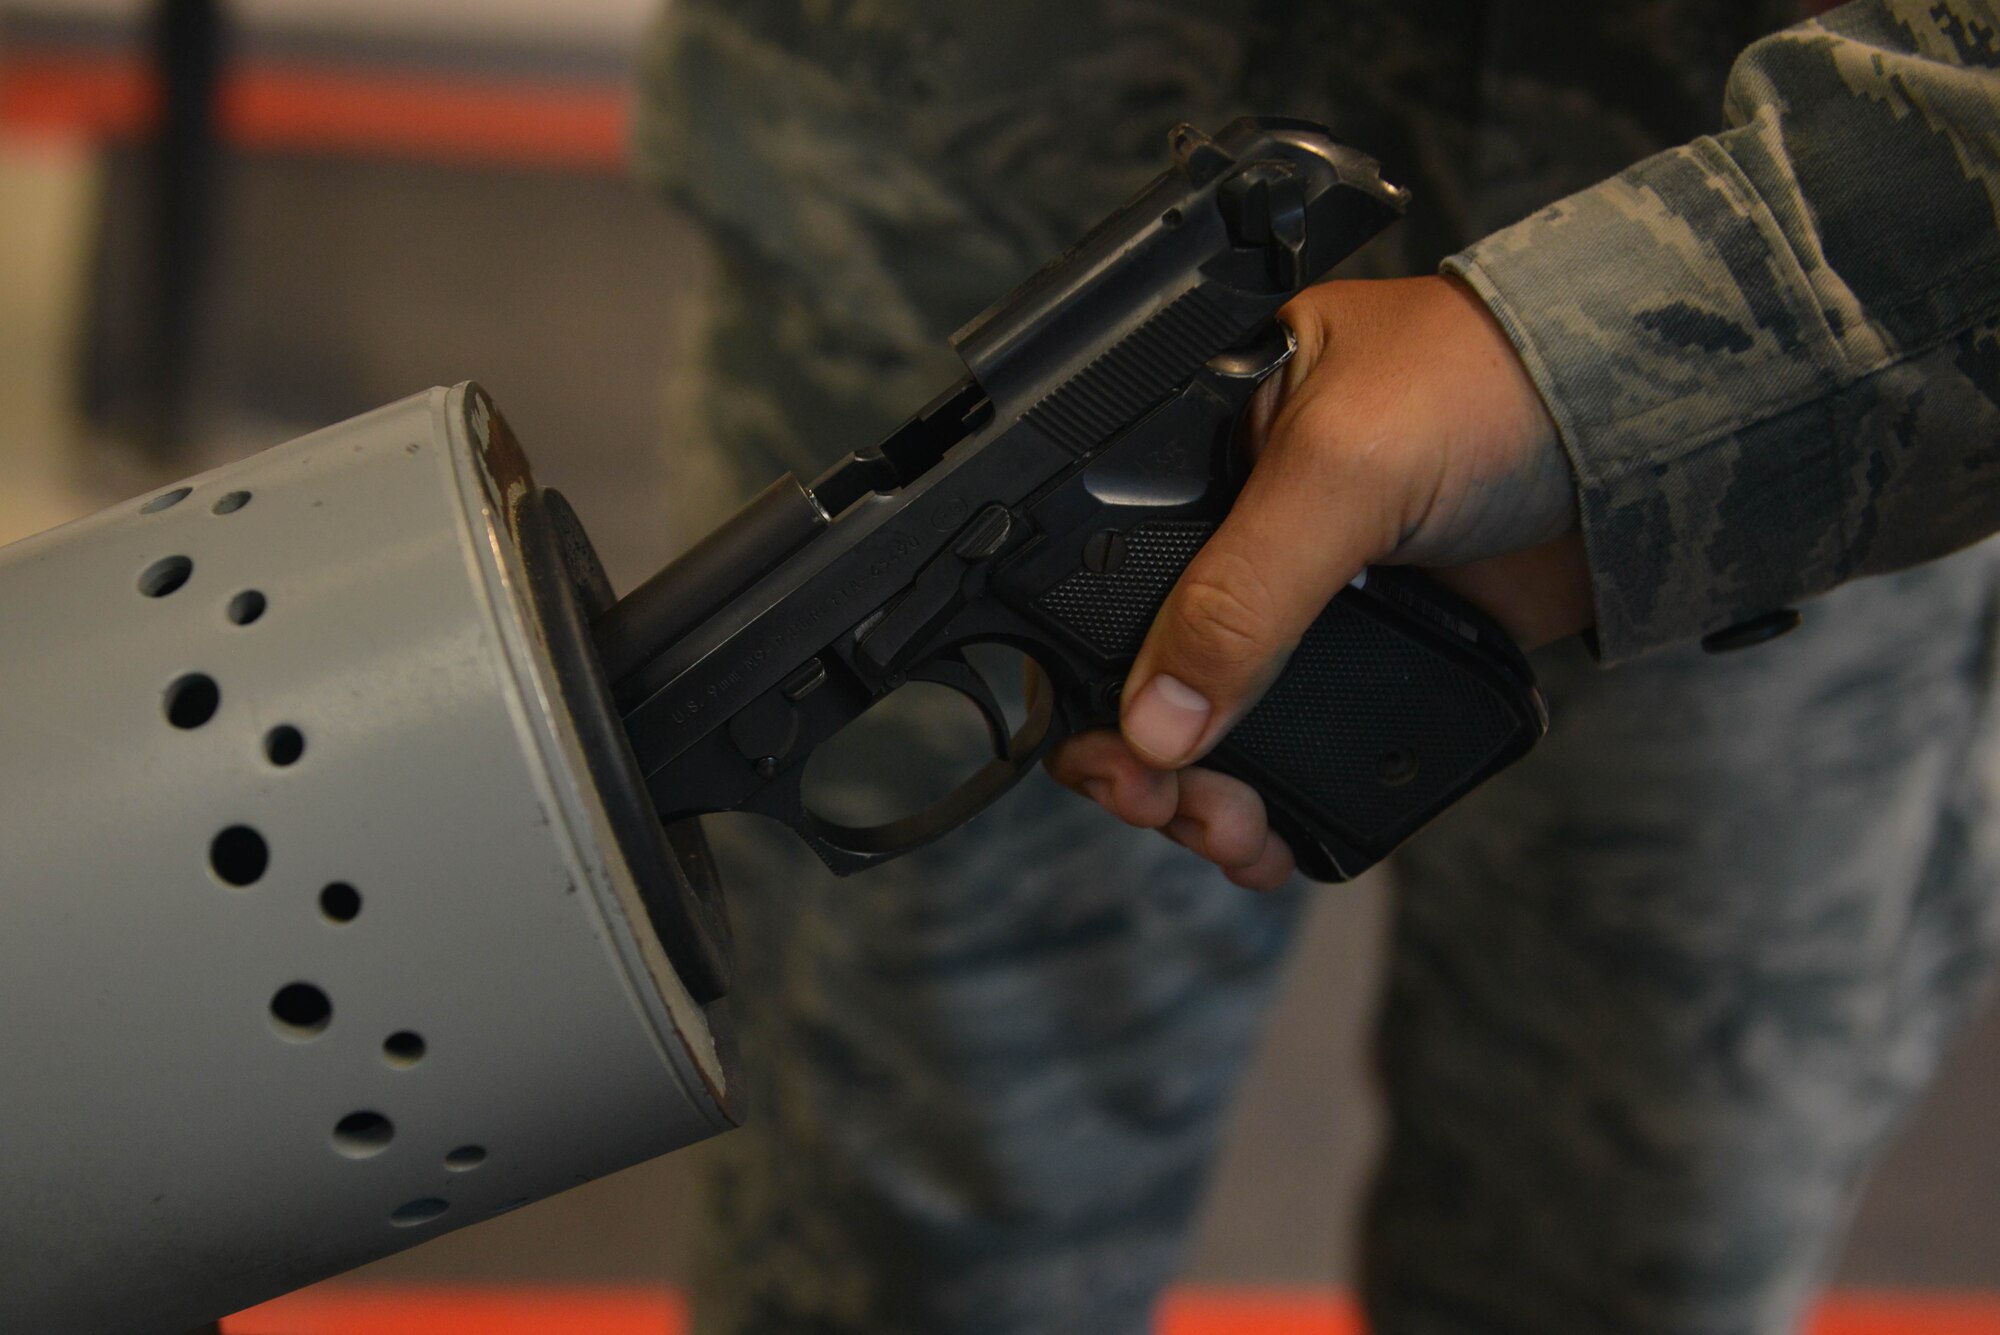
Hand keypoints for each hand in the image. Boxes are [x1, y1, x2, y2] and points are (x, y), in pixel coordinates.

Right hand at [1044, 275, 1592, 888]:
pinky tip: (1275, 837)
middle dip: (1138, 756)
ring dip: (1202, 796)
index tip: (1106, 747)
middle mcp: (1233, 528)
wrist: (1654, 430)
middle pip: (1141, 668)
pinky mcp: (1368, 656)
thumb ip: (1241, 594)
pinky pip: (1295, 748)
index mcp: (1193, 446)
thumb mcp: (1339, 471)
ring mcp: (1302, 601)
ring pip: (1212, 725)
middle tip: (1160, 806)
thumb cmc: (1494, 385)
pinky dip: (1276, 804)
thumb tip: (1152, 722)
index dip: (1082, 667)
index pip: (1092, 570)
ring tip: (1231, 833)